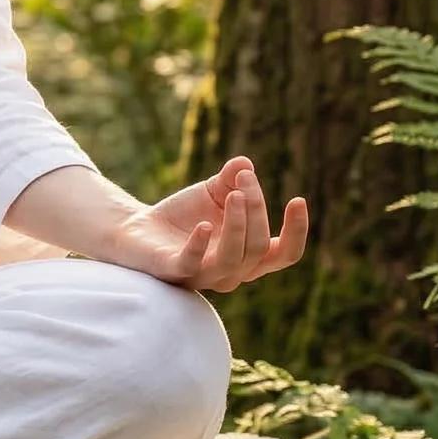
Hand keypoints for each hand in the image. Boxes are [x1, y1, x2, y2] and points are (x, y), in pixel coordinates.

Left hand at [111, 155, 308, 294]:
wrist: (140, 228)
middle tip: (243, 178)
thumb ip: (232, 179)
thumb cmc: (186, 215)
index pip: (285, 254)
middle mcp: (233, 272)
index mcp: (249, 255)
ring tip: (234, 195)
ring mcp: (205, 275)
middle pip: (258, 246)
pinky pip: (193, 264)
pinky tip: (204, 223)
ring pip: (235, 258)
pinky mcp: (176, 271)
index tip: (297, 200)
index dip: (297, 231)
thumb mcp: (213, 191)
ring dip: (238, 224)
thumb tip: (244, 163)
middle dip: (257, 208)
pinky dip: (200, 244)